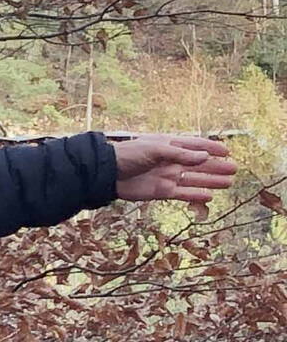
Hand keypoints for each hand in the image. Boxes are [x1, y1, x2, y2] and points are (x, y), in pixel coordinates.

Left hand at [110, 133, 237, 203]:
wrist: (107, 174)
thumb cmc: (129, 155)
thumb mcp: (156, 150)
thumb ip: (181, 154)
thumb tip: (205, 157)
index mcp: (170, 146)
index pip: (195, 145)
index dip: (212, 148)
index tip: (228, 152)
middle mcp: (171, 161)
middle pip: (199, 164)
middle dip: (216, 167)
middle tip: (234, 169)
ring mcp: (167, 176)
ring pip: (194, 179)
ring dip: (211, 181)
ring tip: (229, 182)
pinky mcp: (161, 191)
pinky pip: (183, 193)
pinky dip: (196, 195)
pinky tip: (210, 196)